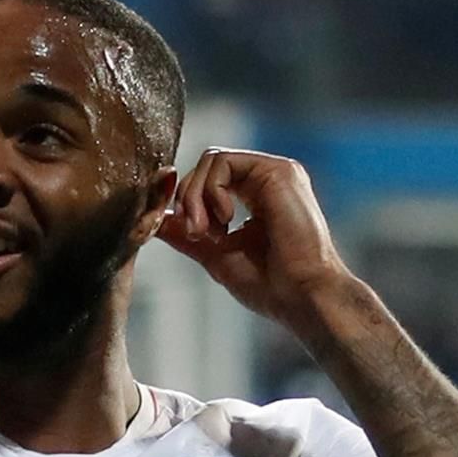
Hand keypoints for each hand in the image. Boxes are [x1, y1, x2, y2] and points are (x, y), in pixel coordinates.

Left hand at [157, 148, 356, 332]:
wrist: (302, 296)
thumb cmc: (269, 285)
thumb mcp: (216, 256)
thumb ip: (186, 236)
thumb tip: (154, 222)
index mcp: (256, 197)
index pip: (208, 180)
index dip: (186, 201)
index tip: (188, 235)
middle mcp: (266, 180)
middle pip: (205, 166)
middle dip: (187, 199)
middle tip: (194, 234)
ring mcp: (275, 173)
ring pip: (211, 160)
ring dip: (195, 196)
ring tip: (207, 232)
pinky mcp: (278, 171)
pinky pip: (223, 162)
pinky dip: (211, 191)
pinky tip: (226, 220)